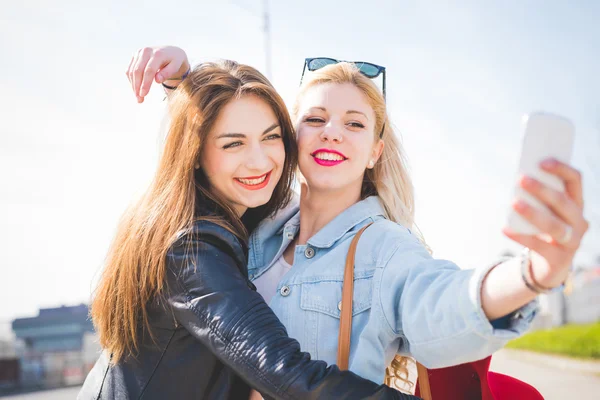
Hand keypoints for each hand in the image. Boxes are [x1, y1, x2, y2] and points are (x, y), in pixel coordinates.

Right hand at [126, 46, 189, 102]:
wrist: (171, 51)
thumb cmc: (175, 61)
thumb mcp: (176, 66)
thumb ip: (167, 73)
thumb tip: (157, 80)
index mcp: (158, 53)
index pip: (149, 70)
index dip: (145, 83)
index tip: (143, 95)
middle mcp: (146, 51)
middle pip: (138, 71)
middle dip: (137, 86)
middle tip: (140, 100)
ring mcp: (139, 53)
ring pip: (132, 71)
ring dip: (133, 86)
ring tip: (138, 98)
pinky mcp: (135, 56)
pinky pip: (130, 70)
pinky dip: (132, 81)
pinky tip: (136, 89)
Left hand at [503, 159, 588, 287]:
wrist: (551, 264)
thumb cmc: (544, 228)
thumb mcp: (544, 211)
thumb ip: (537, 197)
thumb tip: (519, 180)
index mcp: (577, 203)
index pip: (575, 180)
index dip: (561, 168)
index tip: (541, 161)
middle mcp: (579, 221)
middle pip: (563, 201)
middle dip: (542, 189)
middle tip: (521, 178)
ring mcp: (572, 241)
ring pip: (554, 225)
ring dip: (533, 212)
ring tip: (513, 202)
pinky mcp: (560, 259)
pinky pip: (539, 246)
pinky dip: (521, 237)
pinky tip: (505, 228)